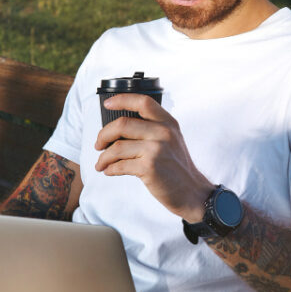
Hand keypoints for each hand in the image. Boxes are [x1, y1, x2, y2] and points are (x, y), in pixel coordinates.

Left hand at [94, 93, 214, 222]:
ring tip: (101, 164)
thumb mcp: (172, 139)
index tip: (107, 105)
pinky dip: (110, 169)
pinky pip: (119, 165)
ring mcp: (156, 150)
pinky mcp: (149, 168)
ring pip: (117, 147)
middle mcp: (163, 133)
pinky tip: (109, 171)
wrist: (192, 192)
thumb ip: (152, 128)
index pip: (143, 102)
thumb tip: (118, 127)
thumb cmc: (176, 166)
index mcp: (168, 122)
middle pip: (122, 124)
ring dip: (103, 157)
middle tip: (98, 144)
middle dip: (103, 135)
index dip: (122, 100)